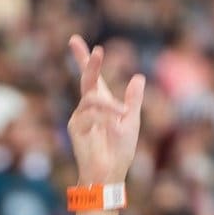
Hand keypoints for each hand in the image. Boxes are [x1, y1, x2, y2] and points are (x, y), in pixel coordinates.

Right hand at [66, 35, 145, 185]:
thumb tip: (138, 77)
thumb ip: (133, 100)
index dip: (84, 59)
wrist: (110, 174)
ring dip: (109, 104)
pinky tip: (114, 123)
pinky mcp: (76, 128)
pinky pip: (90, 114)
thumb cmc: (120, 151)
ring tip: (122, 115)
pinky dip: (104, 116)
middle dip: (89, 63)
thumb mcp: (131, 121)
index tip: (75, 41)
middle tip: (97, 50)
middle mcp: (88, 108)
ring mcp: (80, 117)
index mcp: (101, 104)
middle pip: (86, 79)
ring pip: (92, 98)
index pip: (91, 78)